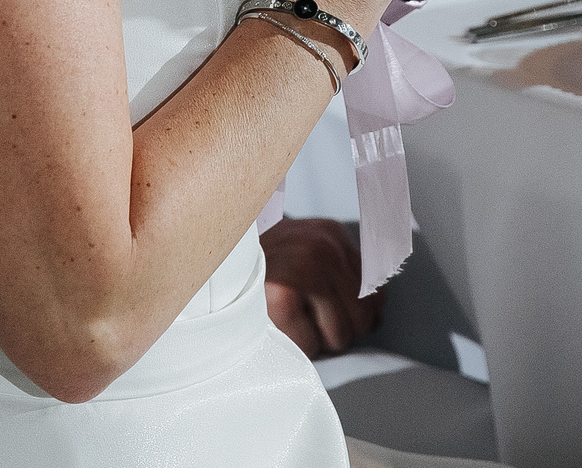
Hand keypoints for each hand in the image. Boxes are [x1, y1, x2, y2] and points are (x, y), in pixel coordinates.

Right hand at [261, 217, 378, 356]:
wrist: (204, 255)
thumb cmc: (250, 264)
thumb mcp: (300, 251)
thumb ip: (335, 273)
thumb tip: (374, 312)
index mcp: (330, 233)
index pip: (376, 290)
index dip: (359, 315)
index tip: (335, 320)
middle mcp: (323, 247)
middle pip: (364, 317)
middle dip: (338, 330)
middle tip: (306, 323)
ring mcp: (304, 268)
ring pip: (341, 336)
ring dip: (316, 341)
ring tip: (289, 323)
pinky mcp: (281, 295)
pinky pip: (310, 346)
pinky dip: (295, 347)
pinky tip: (276, 328)